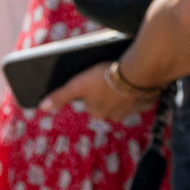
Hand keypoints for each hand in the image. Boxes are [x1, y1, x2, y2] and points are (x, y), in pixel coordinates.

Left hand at [41, 60, 155, 122]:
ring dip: (123, 89)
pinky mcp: (148, 101)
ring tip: (122, 73)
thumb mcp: (78, 85)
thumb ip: (60, 97)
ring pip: (125, 98)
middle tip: (108, 73)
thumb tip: (42, 107)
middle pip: (107, 100)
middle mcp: (116, 116)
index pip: (91, 100)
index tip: (94, 76)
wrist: (139, 73)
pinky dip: (138, 88)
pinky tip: (135, 77)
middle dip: (107, 89)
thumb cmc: (105, 78)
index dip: (91, 87)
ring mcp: (134, 109)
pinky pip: (141, 94)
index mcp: (99, 113)